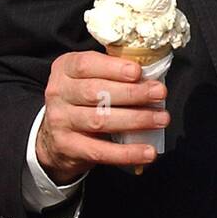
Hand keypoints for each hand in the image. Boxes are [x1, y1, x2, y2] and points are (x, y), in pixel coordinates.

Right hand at [36, 50, 168, 184]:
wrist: (55, 137)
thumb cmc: (83, 100)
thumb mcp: (89, 77)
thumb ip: (113, 72)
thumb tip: (149, 75)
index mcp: (64, 68)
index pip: (86, 65)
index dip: (113, 68)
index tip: (138, 72)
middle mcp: (58, 93)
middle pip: (96, 92)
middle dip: (132, 93)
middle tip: (160, 93)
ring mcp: (60, 121)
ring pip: (100, 120)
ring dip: (135, 120)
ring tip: (161, 119)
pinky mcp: (67, 147)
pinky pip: (100, 151)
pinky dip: (127, 153)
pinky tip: (148, 151)